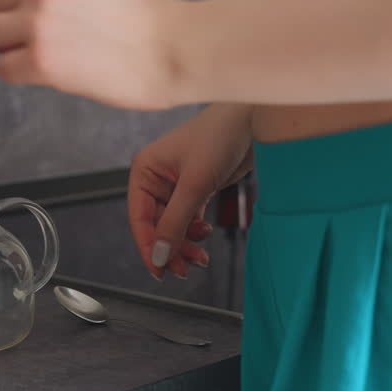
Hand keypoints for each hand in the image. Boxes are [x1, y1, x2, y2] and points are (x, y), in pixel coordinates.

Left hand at [0, 0, 184, 110]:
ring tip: (49, 54)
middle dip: (12, 23)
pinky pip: (2, 69)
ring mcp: (38, 21)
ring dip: (12, 49)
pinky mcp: (40, 60)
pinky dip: (20, 75)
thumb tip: (8, 2)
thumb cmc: (140, 18)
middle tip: (50, 38)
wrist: (175, 48)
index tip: (24, 8)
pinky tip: (51, 73)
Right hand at [128, 104, 253, 279]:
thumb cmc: (219, 137)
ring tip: (200, 258)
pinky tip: (205, 236)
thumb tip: (160, 256)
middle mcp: (156, 177)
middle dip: (170, 247)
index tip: (159, 270)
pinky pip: (188, 219)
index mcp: (144, 170)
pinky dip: (195, 232)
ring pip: (173, 225)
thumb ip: (176, 223)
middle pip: (156, 225)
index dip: (148, 246)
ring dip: (184, 243)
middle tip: (183, 269)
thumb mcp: (195, 184)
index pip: (139, 217)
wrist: (252, 120)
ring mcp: (175, 184)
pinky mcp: (195, 189)